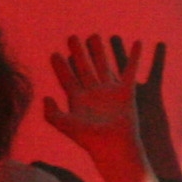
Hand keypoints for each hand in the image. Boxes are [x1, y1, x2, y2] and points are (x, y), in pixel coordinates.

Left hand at [43, 34, 174, 174]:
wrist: (114, 146)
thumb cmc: (90, 139)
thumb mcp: (66, 126)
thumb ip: (52, 113)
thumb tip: (45, 97)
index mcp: (78, 99)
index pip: (67, 78)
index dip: (60, 66)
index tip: (54, 53)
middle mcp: (92, 92)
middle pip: (83, 66)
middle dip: (77, 52)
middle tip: (72, 37)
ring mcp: (109, 91)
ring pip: (102, 65)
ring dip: (99, 50)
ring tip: (95, 35)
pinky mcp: (125, 92)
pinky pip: (130, 70)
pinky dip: (134, 57)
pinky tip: (137, 43)